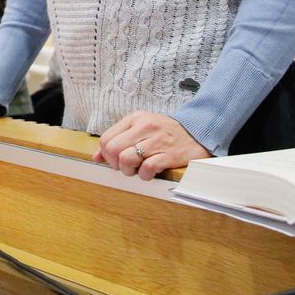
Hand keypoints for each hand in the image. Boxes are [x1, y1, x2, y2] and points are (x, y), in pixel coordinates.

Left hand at [95, 111, 210, 179]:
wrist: (198, 134)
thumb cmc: (166, 133)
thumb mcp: (140, 130)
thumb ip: (118, 140)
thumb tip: (96, 157)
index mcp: (135, 119)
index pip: (106, 139)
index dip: (106, 155)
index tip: (114, 161)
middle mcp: (145, 127)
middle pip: (113, 150)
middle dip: (115, 164)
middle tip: (126, 167)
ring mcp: (157, 140)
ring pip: (126, 159)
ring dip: (129, 171)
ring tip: (138, 170)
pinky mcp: (169, 154)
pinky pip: (146, 168)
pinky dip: (144, 175)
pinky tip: (150, 172)